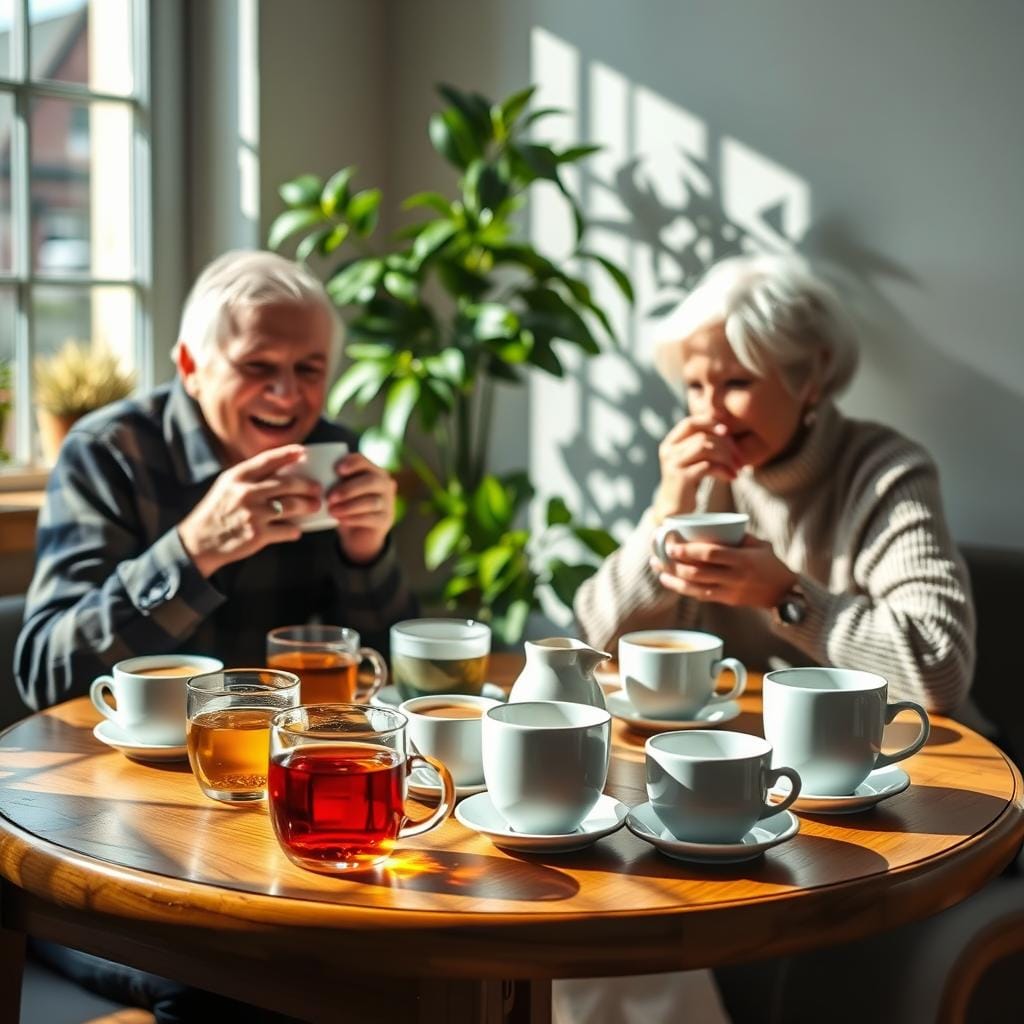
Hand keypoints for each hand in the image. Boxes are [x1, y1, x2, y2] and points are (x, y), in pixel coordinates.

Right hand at [178, 446, 322, 576]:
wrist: (200, 541)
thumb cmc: (218, 511)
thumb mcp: (227, 486)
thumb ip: (250, 477)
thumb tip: (283, 468)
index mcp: (238, 477)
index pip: (268, 460)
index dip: (288, 454)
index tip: (303, 451)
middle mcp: (246, 492)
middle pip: (288, 483)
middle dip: (308, 485)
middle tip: (317, 488)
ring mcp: (253, 514)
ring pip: (292, 506)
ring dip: (308, 506)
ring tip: (314, 506)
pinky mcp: (258, 535)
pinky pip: (287, 530)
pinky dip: (295, 530)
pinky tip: (296, 530)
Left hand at [325, 451, 396, 563]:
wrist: (358, 534)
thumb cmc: (345, 506)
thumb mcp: (340, 490)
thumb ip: (332, 480)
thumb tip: (309, 471)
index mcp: (371, 470)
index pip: (363, 461)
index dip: (351, 463)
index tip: (336, 470)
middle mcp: (384, 484)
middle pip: (371, 481)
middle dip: (349, 488)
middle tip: (329, 497)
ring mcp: (388, 502)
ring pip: (371, 501)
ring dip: (349, 506)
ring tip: (332, 511)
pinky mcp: (386, 520)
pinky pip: (372, 518)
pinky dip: (354, 518)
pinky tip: (341, 520)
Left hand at [650, 535, 797, 608]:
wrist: (784, 592)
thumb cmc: (770, 563)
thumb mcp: (759, 544)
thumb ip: (736, 537)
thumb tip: (709, 527)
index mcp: (742, 559)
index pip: (710, 554)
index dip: (688, 551)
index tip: (672, 545)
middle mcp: (734, 577)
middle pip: (697, 572)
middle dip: (675, 565)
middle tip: (659, 555)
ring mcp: (729, 591)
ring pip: (695, 588)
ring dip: (673, 579)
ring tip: (658, 569)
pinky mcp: (726, 601)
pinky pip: (700, 596)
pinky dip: (683, 589)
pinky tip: (670, 581)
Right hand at [652, 415, 741, 522]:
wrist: (675, 510)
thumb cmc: (688, 482)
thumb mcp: (693, 459)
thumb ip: (703, 443)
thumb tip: (725, 428)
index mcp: (670, 443)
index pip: (690, 423)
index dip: (710, 423)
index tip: (728, 432)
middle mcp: (669, 451)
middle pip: (702, 436)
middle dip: (725, 444)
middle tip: (739, 458)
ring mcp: (673, 464)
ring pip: (704, 447)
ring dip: (726, 457)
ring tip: (736, 468)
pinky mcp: (681, 478)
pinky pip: (707, 466)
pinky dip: (723, 470)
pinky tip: (731, 477)